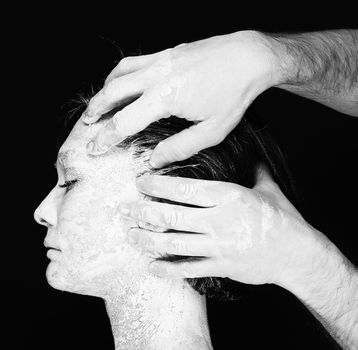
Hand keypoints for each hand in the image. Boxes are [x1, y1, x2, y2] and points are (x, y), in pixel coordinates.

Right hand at [83, 31, 279, 166]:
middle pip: (112, 92)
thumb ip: (179, 147)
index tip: (95, 148)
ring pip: (119, 73)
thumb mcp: (211, 131)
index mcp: (166, 97)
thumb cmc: (234, 94)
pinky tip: (120, 84)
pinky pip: (133, 61)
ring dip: (103, 91)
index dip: (106, 137)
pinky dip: (119, 74)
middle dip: (95, 111)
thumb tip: (154, 160)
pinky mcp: (166, 53)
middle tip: (87, 127)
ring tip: (97, 106)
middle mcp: (157, 75)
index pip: (124, 121)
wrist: (249, 58)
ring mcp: (160, 60)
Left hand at [118, 168, 320, 285]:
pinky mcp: (221, 266)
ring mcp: (218, 246)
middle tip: (124, 209)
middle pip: (172, 216)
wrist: (297, 254)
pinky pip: (189, 269)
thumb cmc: (283, 219)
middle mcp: (219, 221)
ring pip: (174, 243)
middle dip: (143, 212)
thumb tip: (250, 151)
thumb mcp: (268, 189)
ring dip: (148, 239)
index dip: (158, 186)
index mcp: (228, 197)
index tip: (140, 182)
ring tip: (130, 234)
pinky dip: (168, 269)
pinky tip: (150, 266)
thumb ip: (253, 169)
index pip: (185, 189)